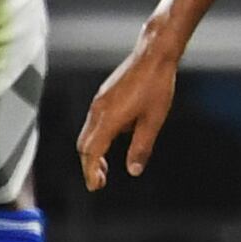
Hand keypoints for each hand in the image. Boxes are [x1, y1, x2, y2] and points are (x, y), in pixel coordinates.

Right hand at [78, 32, 185, 188]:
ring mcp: (99, 102)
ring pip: (87, 134)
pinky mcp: (104, 96)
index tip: (95, 187)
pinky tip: (114, 140)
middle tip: (100, 181)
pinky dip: (97, 138)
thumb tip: (134, 170)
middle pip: (84, 145)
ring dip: (93, 152)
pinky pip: (94, 122)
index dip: (91, 172)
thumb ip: (141, 147)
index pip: (91, 153)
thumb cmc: (156, 85)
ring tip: (105, 167)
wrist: (154, 54)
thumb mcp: (153, 120)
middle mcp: (97, 111)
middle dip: (89, 165)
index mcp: (107, 119)